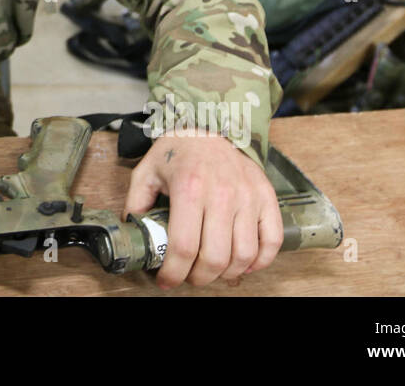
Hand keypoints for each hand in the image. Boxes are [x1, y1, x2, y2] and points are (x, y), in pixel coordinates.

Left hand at [122, 133, 281, 288]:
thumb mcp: (146, 172)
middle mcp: (221, 193)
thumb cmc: (177, 152)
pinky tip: (243, 263)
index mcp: (189, 188)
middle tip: (189, 277)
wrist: (209, 125)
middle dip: (199, 278)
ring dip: (227, 273)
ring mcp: (248, 196)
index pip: (184, 247)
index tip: (167, 280)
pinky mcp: (266, 197)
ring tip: (213, 271)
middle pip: (215, 258)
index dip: (174, 272)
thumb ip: (135, 204)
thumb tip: (132, 234)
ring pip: (244, 255)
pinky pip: (272, 241)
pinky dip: (260, 261)